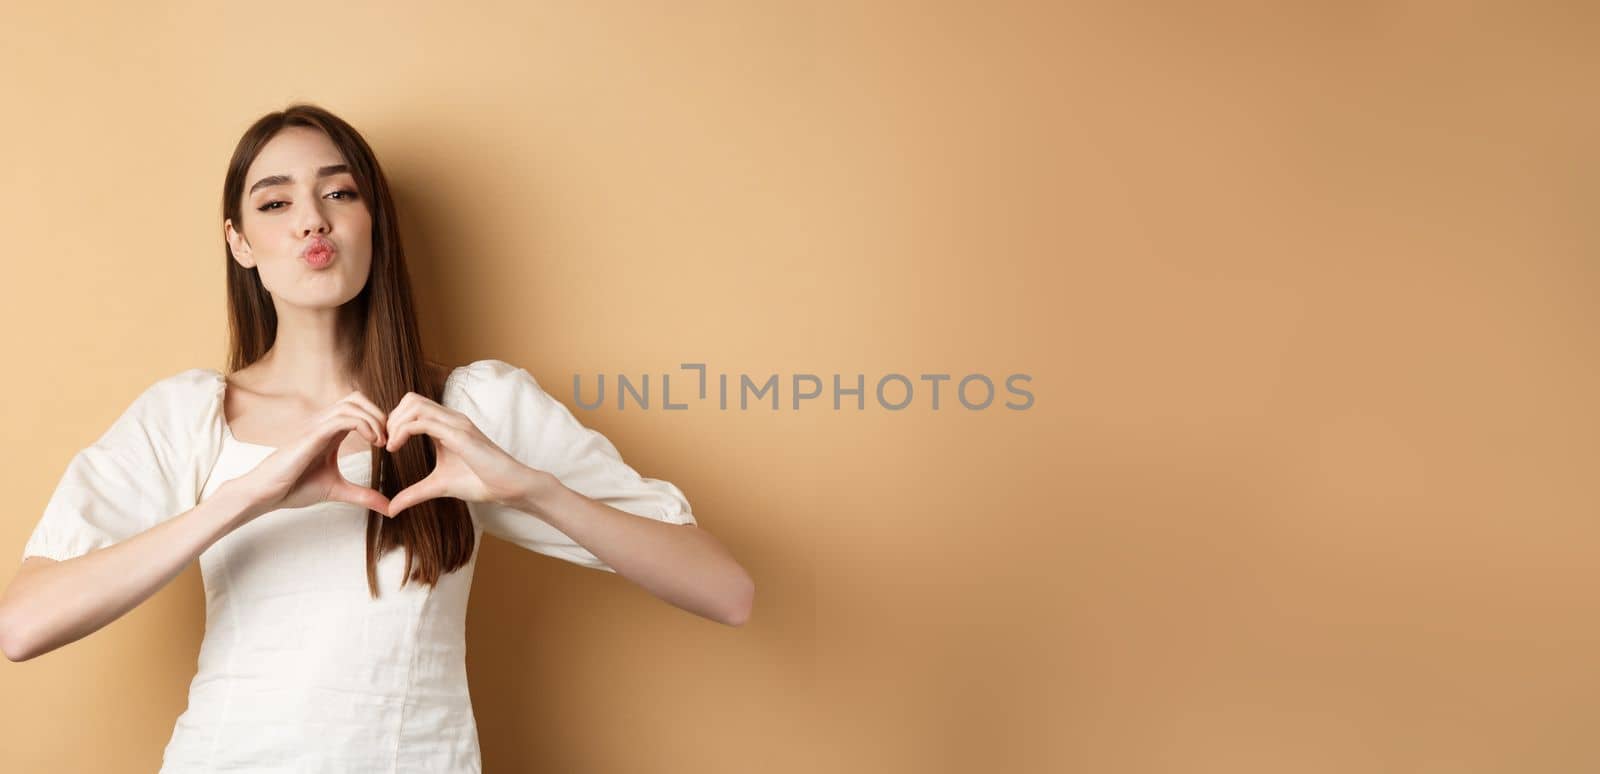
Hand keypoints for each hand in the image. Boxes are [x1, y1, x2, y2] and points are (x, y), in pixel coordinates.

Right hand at [234, 390, 392, 519]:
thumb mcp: (338, 490)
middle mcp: (323, 423)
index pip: (358, 408)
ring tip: (382, 442)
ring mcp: (316, 426)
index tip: (389, 442)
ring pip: (352, 403)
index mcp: (329, 431)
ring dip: (374, 418)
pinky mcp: (312, 434)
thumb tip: (389, 508)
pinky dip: (364, 425)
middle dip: (379, 413)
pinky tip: (373, 442)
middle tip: (390, 438)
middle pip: (357, 398)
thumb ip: (364, 495)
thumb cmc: (294, 488)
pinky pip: (343, 418)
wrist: (266, 493)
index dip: (378, 419)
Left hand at [384, 391, 535, 516]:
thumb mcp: (438, 486)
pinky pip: (423, 422)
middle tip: (385, 444)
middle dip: (391, 419)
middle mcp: (451, 418)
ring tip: (389, 446)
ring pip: (414, 405)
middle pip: (410, 399)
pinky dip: (402, 431)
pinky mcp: (459, 434)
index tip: (387, 446)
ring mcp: (456, 423)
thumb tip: (390, 509)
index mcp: (447, 425)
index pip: (413, 407)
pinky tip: (395, 449)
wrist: (509, 487)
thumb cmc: (481, 482)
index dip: (394, 422)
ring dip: (395, 423)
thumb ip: (414, 493)